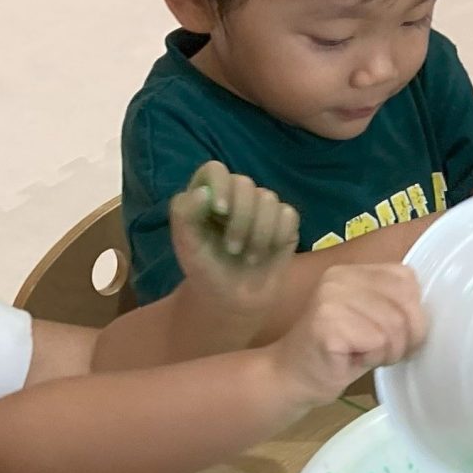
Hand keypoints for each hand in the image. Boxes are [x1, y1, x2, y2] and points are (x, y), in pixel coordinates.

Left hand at [169, 161, 300, 298]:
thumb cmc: (206, 271)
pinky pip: (288, 214)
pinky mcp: (284, 222)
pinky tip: (268, 252)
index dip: (220, 185)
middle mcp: (235, 196)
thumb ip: (185, 215)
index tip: (220, 211)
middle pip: (245, 184)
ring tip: (249, 258)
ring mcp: (262, 207)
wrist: (234, 302)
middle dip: (241, 218)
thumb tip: (202, 192)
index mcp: (208, 194)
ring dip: (259, 232)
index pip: (215, 170)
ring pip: (269, 199)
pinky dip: (278, 235)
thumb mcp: (186, 246)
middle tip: (233, 249)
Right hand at [268, 262, 425, 401]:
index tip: (397, 336)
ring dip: (387, 352)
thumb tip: (431, 312)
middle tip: (382, 352)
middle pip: (406, 304)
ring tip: (364, 356)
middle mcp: (340, 277)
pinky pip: (377, 343)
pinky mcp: (327, 323)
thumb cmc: (338, 354)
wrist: (291, 378)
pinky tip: (351, 360)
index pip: (408, 280)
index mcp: (354, 271)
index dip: (414, 314)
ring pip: (394, 326)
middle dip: (406, 337)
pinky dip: (372, 359)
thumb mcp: (371, 322)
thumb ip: (395, 306)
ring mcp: (331, 297)